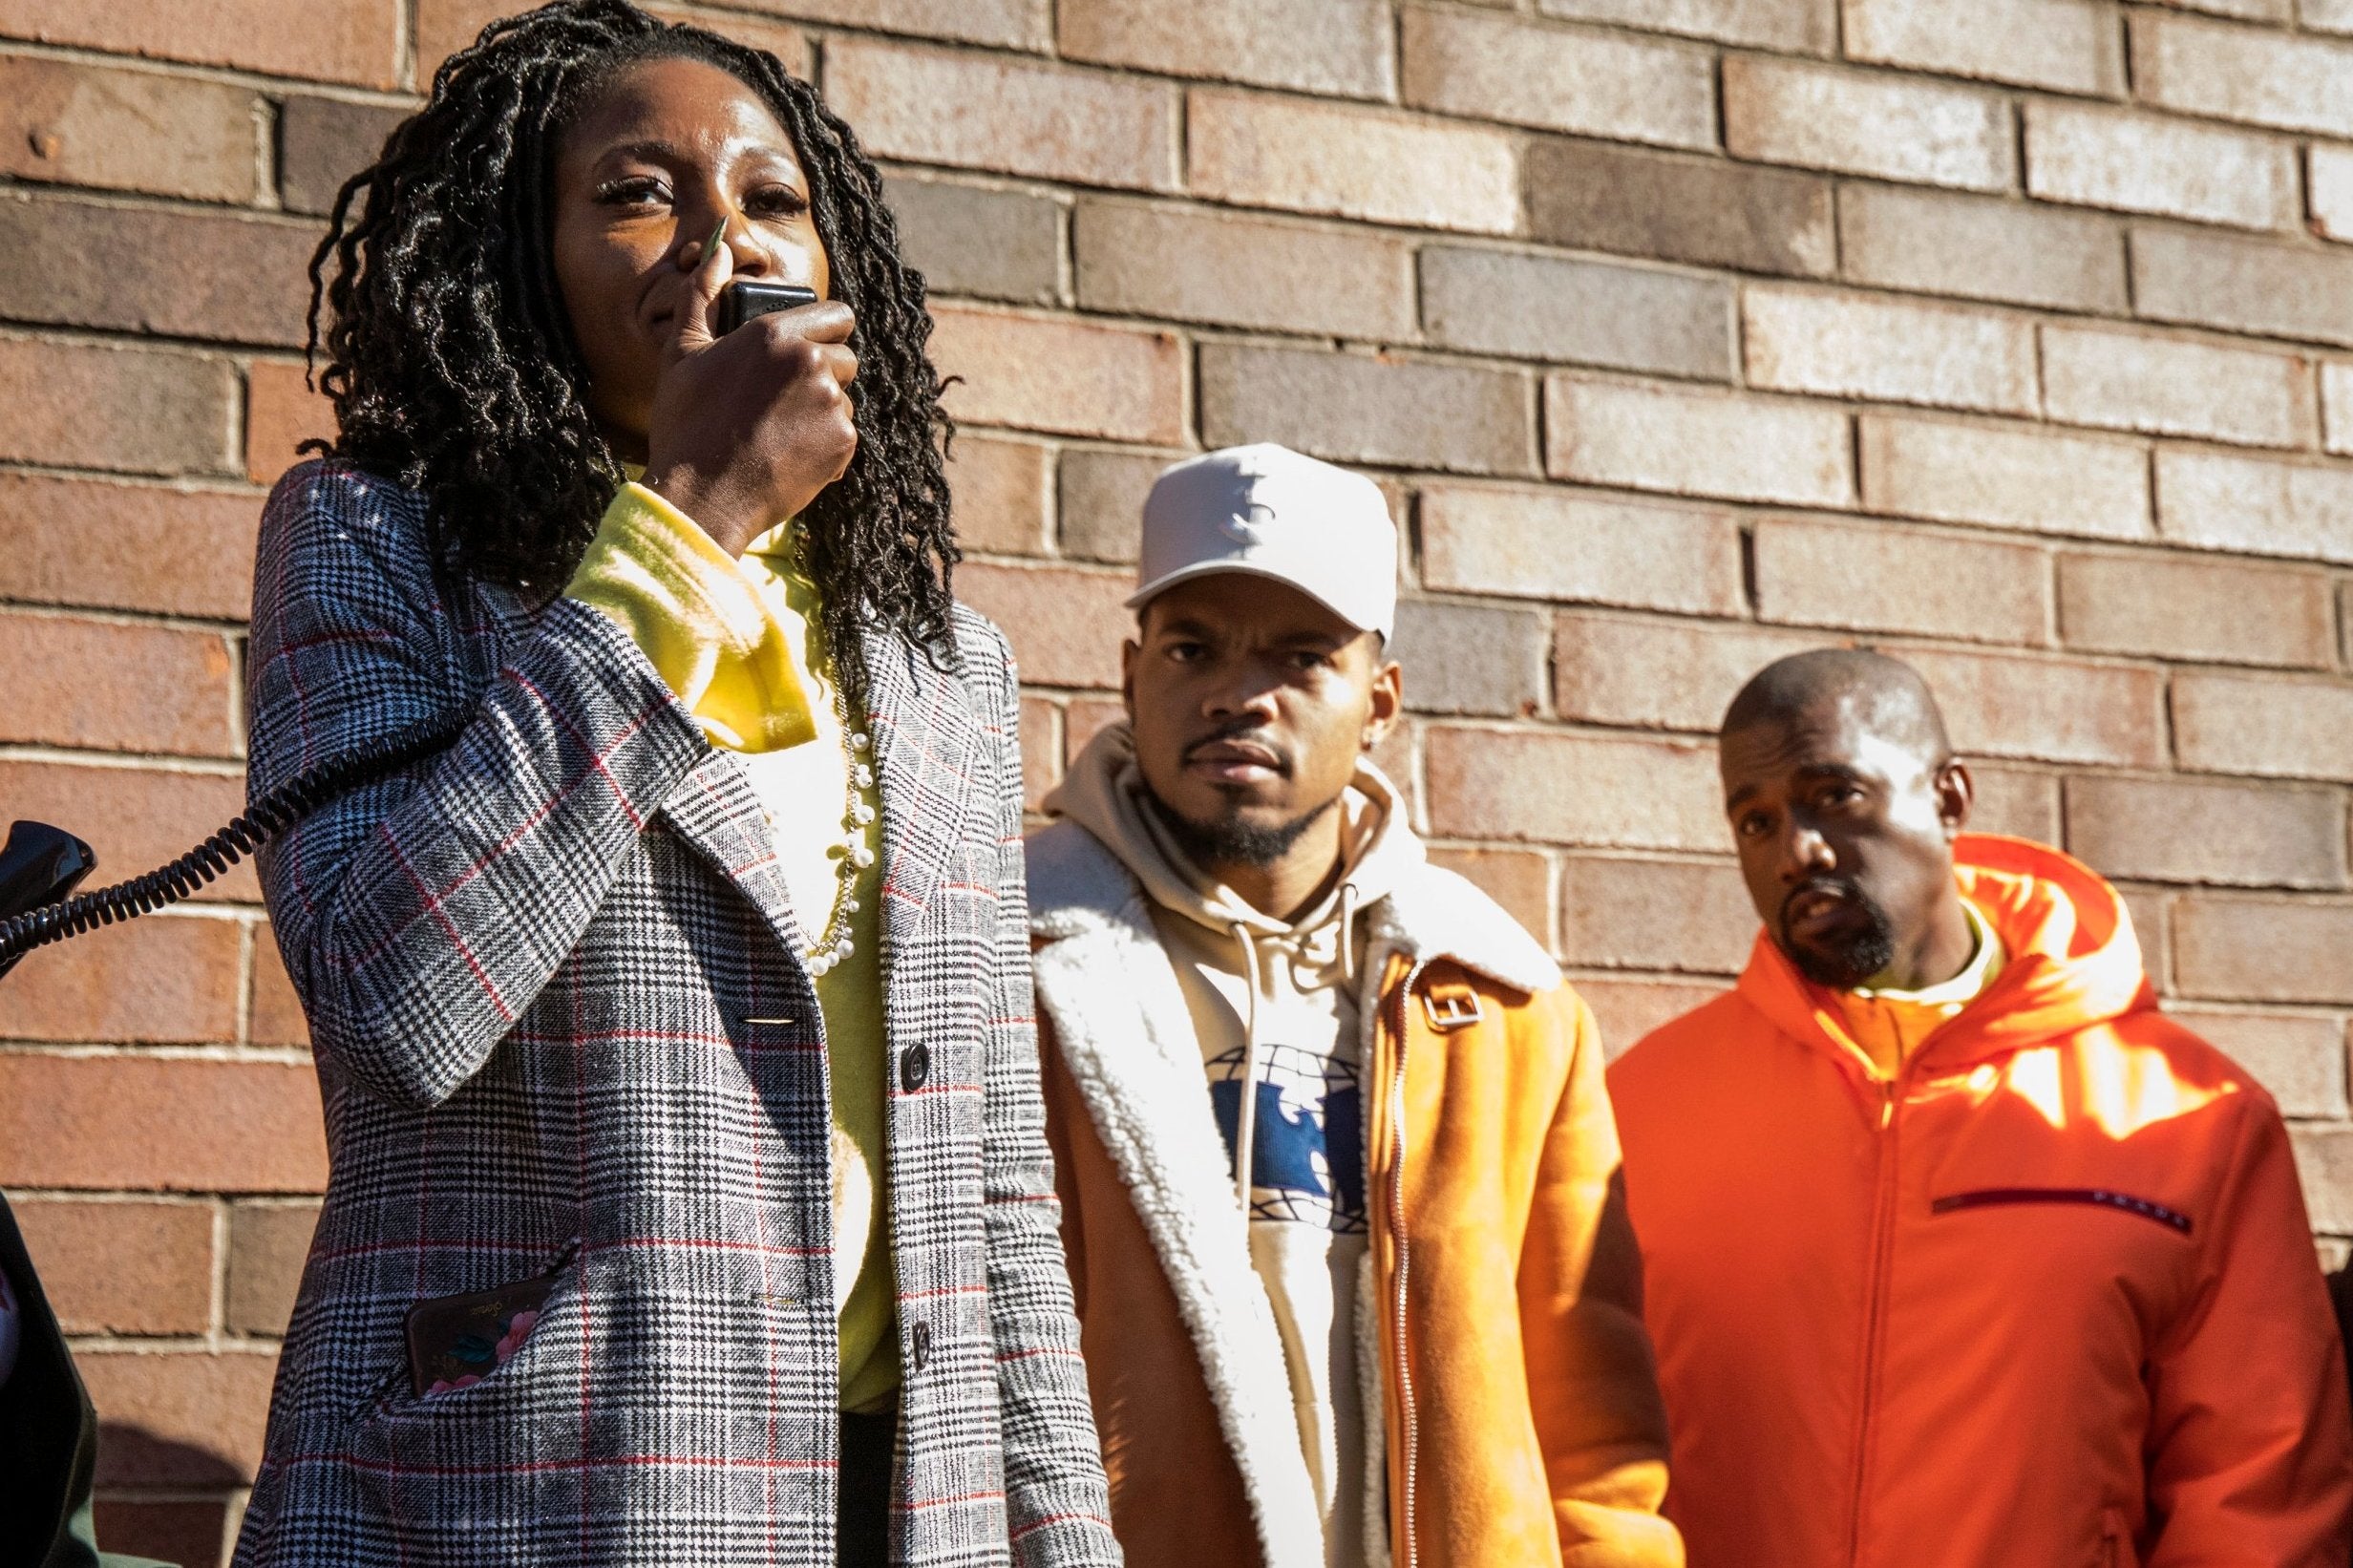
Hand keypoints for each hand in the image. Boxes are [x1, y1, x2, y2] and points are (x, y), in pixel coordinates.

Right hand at [640, 234, 858, 556]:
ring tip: (779, 432)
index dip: (824, 331)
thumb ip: (702, 295)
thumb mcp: (682, 352)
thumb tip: (718, 250)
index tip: (808, 350)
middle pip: (846, 356)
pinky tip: (788, 456)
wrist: (702, 497)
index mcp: (775, 333)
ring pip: (845, 398)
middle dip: (824, 372)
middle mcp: (810, 362)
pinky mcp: (843, 443)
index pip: (837, 314)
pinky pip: (845, 435)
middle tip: (784, 400)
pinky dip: (825, 447)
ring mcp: (831, 404)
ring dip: (823, 411)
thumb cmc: (686, 424)